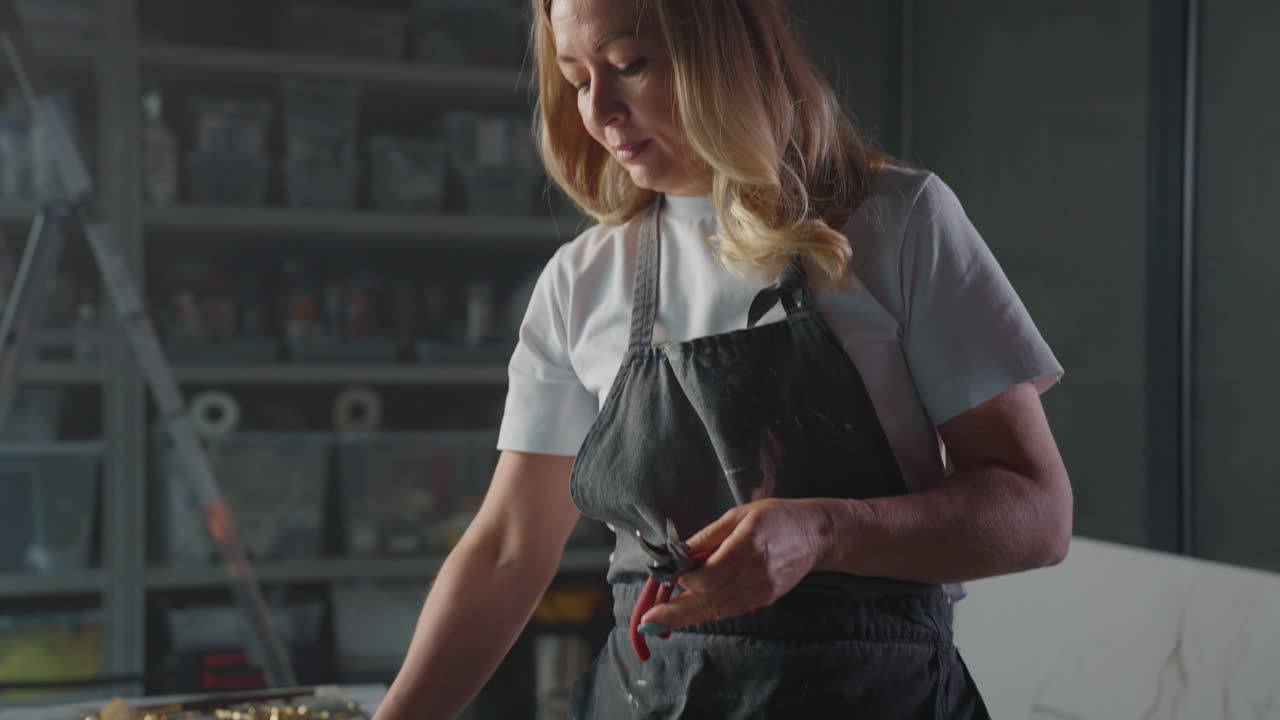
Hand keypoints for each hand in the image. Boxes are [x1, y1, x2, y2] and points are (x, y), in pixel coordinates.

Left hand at [639, 498, 832, 630]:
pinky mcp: (765, 599)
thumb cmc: (777, 517)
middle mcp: (754, 574)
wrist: (817, 535)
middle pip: (710, 599)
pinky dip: (708, 613)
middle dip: (676, 611)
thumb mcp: (740, 514)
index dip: (685, 577)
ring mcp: (761, 591)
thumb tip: (679, 551)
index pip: (709, 574)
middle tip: (648, 620)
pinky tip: (689, 615)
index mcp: (747, 547)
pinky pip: (731, 610)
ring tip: (660, 622)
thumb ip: (709, 535)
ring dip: (688, 617)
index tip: (670, 572)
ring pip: (719, 610)